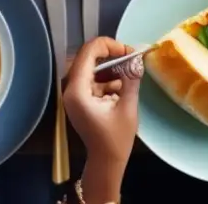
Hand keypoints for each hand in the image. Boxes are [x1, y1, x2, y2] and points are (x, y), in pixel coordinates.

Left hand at [64, 36, 139, 196]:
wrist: (106, 162)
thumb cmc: (116, 139)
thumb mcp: (128, 108)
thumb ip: (131, 80)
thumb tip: (137, 59)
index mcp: (77, 90)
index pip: (87, 53)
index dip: (108, 46)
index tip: (128, 51)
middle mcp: (70, 89)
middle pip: (87, 58)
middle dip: (109, 54)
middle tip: (129, 57)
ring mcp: (73, 94)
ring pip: (89, 67)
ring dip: (109, 67)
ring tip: (128, 72)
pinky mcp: (79, 98)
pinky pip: (91, 79)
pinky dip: (106, 78)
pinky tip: (121, 86)